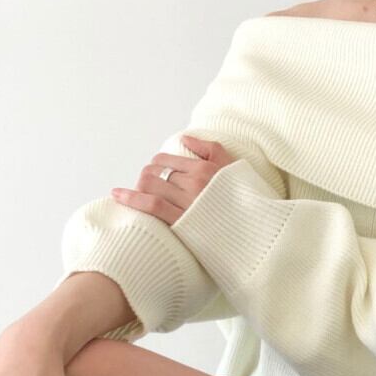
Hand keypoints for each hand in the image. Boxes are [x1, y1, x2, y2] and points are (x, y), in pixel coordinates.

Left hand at [110, 133, 236, 225]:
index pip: (169, 159)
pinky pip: (151, 205)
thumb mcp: (237, 169)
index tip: (157, 174)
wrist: (258, 237)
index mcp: (207, 168)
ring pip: (150, 184)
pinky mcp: (182, 222)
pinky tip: (118, 195)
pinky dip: (131, 198)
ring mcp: (187, 202)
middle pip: (156, 171)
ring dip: (140, 187)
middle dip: (148, 177)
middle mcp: (196, 183)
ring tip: (139, 193)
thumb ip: (212, 149)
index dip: (157, 165)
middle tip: (148, 187)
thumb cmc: (248, 205)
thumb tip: (185, 139)